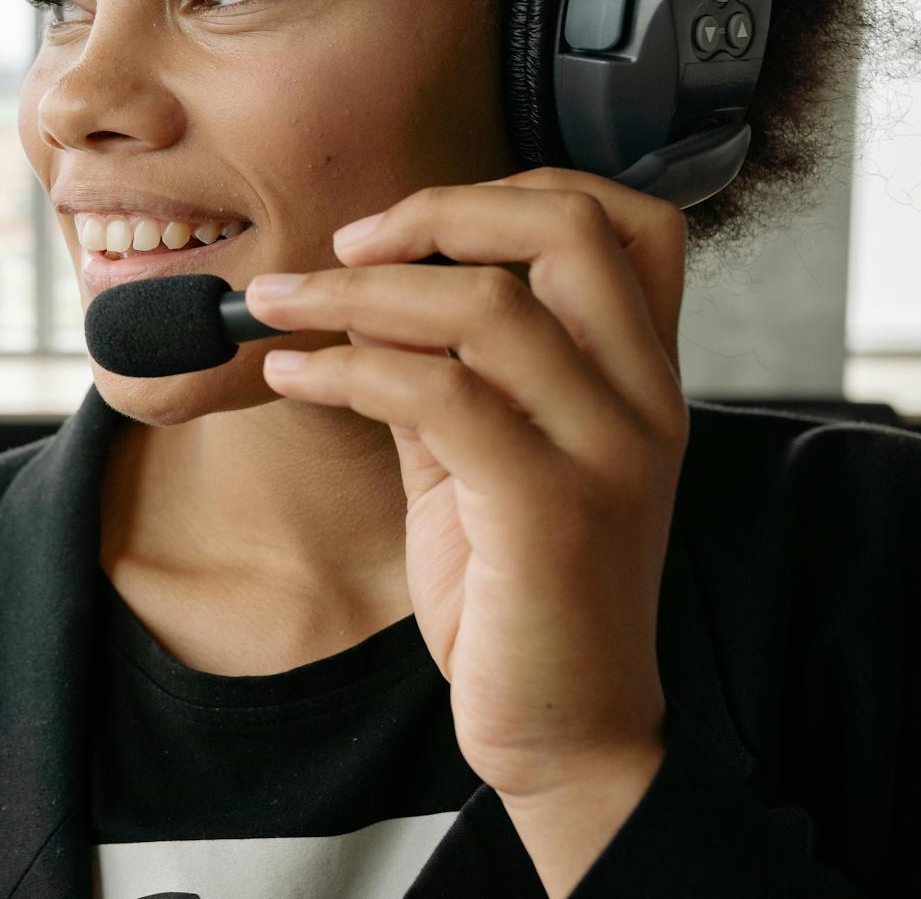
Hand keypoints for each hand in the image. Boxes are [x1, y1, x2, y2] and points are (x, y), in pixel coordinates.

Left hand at [243, 167, 687, 801]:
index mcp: (638, 376)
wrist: (563, 729)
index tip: (407, 225)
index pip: (627, 220)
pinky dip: (347, 366)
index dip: (511, 191)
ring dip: (355, 290)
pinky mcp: (553, 512)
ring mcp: (609, 454)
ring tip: (277, 308)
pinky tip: (291, 374)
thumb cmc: (517, 590)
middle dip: (440, 210)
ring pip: (488, 305)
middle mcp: (643, 400)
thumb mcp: (478, 456)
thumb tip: (366, 288)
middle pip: (570, 228)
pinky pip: (440, 395)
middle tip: (347, 242)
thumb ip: (441, 369)